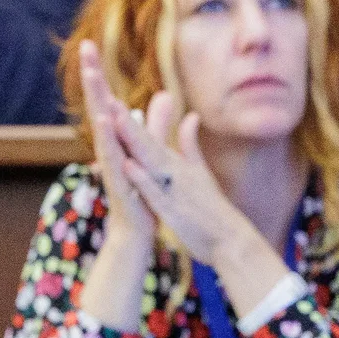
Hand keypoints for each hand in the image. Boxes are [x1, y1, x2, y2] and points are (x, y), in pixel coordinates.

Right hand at [78, 41, 159, 243]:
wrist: (136, 232)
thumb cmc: (141, 194)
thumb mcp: (151, 151)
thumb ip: (156, 123)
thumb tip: (165, 94)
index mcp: (118, 139)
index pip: (107, 100)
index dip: (98, 74)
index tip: (89, 43)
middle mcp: (111, 148)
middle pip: (99, 106)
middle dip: (93, 77)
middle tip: (84, 47)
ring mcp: (112, 164)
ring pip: (102, 128)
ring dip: (98, 101)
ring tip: (92, 75)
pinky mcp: (118, 182)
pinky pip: (113, 157)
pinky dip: (109, 138)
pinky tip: (106, 119)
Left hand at [112, 92, 281, 297]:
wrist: (231, 239)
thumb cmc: (212, 209)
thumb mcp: (201, 170)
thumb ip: (191, 144)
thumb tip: (191, 116)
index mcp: (175, 164)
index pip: (149, 139)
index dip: (129, 121)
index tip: (110, 99)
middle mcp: (173, 172)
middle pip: (147, 143)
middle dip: (128, 122)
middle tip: (107, 98)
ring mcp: (173, 190)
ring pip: (150, 161)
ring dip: (134, 141)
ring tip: (117, 119)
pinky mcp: (173, 210)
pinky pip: (155, 192)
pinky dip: (142, 178)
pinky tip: (128, 164)